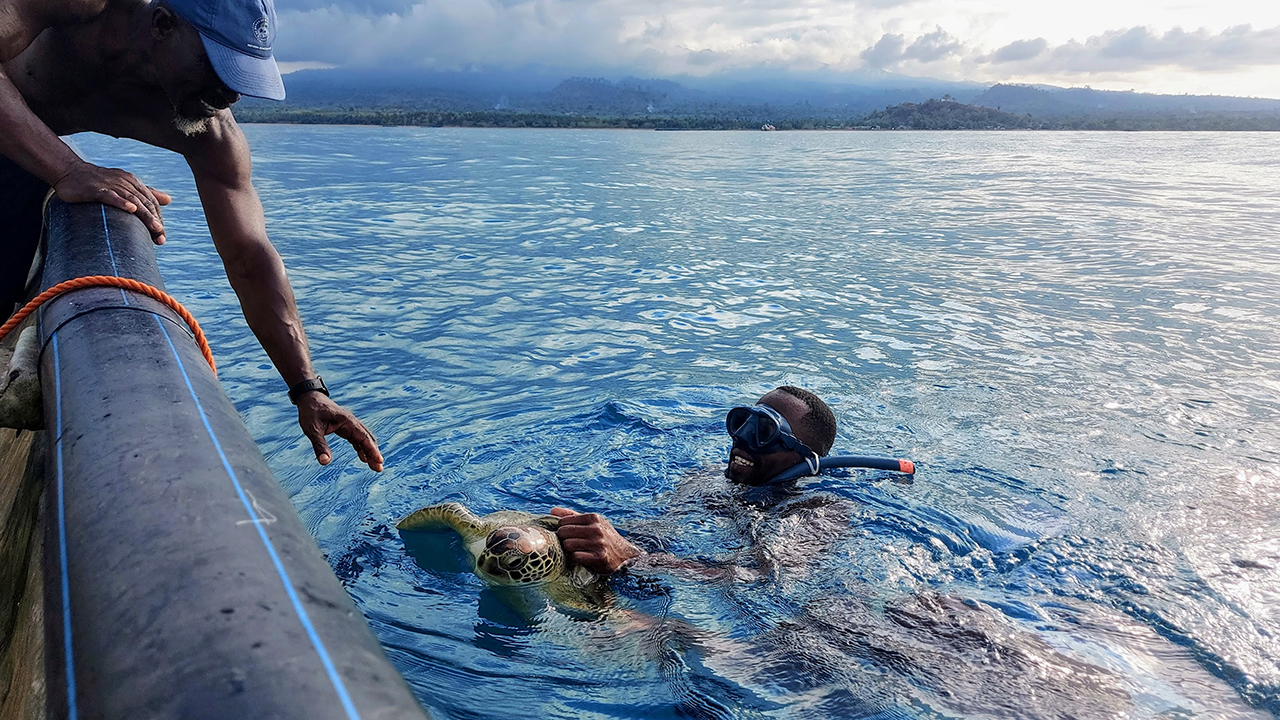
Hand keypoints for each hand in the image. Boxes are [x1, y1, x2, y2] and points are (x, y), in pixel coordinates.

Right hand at [52, 160, 171, 243]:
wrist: (69, 171)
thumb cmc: (99, 181)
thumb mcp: (125, 185)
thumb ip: (146, 193)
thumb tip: (169, 199)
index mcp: (133, 183)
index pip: (151, 202)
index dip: (158, 218)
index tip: (162, 236)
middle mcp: (125, 182)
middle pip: (144, 203)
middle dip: (154, 221)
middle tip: (161, 238)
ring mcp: (111, 184)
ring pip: (132, 200)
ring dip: (145, 215)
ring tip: (155, 228)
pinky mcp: (95, 189)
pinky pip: (110, 196)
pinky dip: (121, 202)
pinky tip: (131, 209)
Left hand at [296, 393, 383, 470]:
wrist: (308, 398)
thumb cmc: (310, 412)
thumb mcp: (312, 429)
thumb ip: (319, 446)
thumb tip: (325, 462)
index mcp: (347, 420)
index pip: (363, 437)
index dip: (372, 450)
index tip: (379, 460)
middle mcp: (351, 422)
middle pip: (367, 439)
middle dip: (374, 453)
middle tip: (379, 468)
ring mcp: (349, 424)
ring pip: (363, 439)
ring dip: (369, 452)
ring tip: (374, 466)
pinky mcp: (345, 427)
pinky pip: (356, 439)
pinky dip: (361, 448)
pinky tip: (363, 458)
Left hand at [551, 507, 640, 574]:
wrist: (625, 554)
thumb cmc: (605, 537)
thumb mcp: (593, 522)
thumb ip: (572, 515)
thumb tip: (552, 511)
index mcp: (593, 518)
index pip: (563, 521)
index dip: (561, 529)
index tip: (567, 535)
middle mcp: (596, 529)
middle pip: (563, 533)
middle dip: (563, 540)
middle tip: (568, 544)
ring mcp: (598, 543)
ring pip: (568, 545)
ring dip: (567, 551)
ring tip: (573, 551)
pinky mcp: (599, 557)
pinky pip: (575, 557)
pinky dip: (572, 560)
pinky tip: (577, 559)